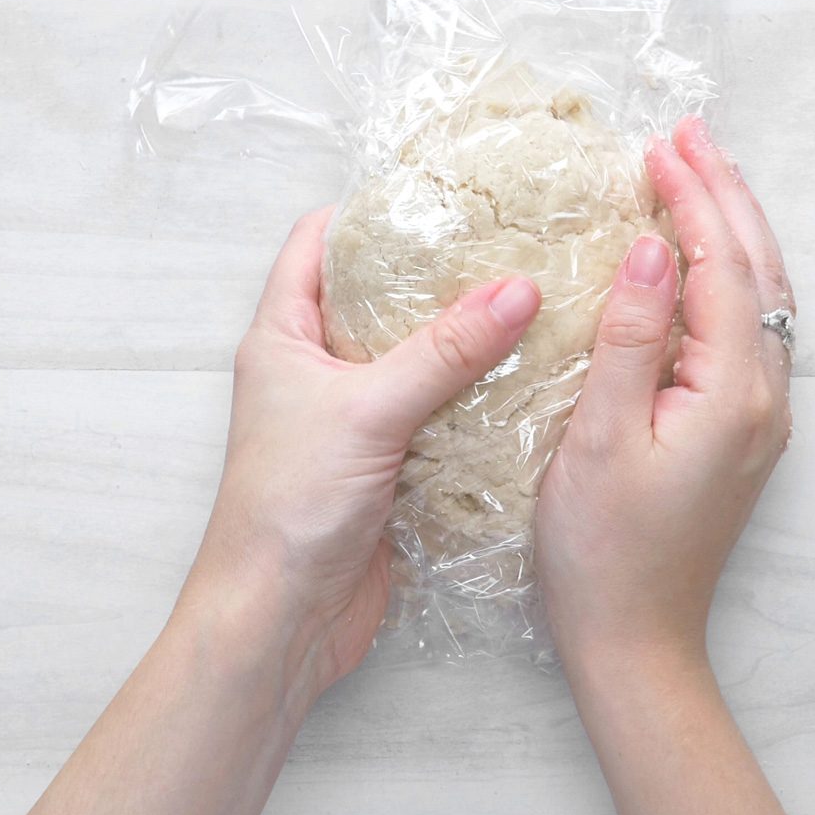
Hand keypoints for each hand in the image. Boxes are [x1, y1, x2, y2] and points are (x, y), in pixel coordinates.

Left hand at [185, 208, 542, 693]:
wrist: (280, 621)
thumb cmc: (289, 507)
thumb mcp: (368, 411)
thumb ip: (444, 351)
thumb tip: (516, 289)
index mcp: (283, 338)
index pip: (317, 245)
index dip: (369, 212)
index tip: (439, 193)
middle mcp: (315, 372)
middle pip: (378, 300)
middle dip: (438, 275)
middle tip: (508, 245)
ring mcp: (353, 422)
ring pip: (415, 361)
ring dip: (465, 342)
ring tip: (535, 304)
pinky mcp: (387, 468)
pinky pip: (438, 418)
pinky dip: (476, 402)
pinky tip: (530, 384)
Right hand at [537, 116, 793, 672]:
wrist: (635, 640)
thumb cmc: (603, 551)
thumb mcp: (601, 438)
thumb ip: (633, 337)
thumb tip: (657, 248)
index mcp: (733, 391)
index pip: (722, 266)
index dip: (693, 200)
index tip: (659, 145)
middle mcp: (764, 396)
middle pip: (757, 271)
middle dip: (725, 196)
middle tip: (688, 134)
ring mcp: (758, 415)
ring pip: (759, 296)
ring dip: (732, 229)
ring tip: (699, 174)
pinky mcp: (740, 430)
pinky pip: (745, 328)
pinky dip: (726, 275)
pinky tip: (697, 261)